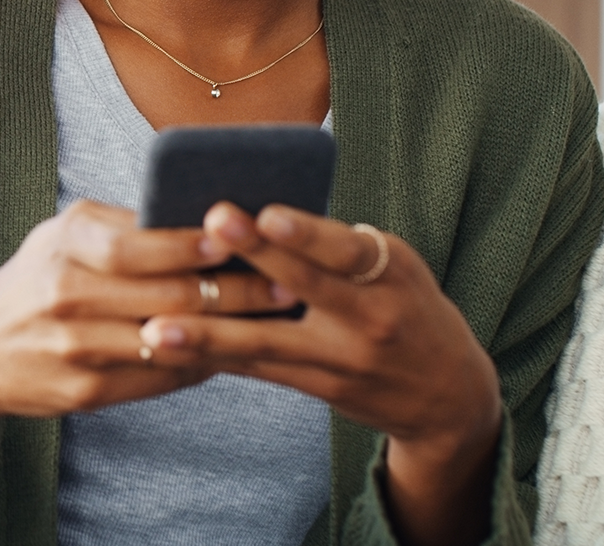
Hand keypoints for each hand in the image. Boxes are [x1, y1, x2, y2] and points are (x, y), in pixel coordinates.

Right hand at [0, 199, 296, 482]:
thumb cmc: (36, 278)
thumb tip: (206, 222)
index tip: (240, 236)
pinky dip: (199, 363)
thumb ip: (124, 227)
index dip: (191, 244)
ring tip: (273, 318)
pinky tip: (231, 351)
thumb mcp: (64, 235)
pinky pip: (158, 377)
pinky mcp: (85, 393)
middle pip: (165, 296)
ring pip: (170, 341)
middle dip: (233, 290)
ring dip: (228, 331)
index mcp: (63, 246)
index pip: (136, 246)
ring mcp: (75, 350)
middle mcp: (66, 296)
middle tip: (284, 283)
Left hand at [139, 205, 503, 545]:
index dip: (307, 233)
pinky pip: (258, 368)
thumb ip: (336, 244)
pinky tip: (167, 348)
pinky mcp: (320, 387)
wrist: (449, 394)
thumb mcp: (393, 266)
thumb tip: (258, 209)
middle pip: (304, 287)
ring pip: (267, 342)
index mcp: (391, 272)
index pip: (346, 248)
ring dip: (208, 334)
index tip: (267, 213)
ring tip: (154, 327)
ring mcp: (343, 359)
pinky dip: (213, 356)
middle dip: (254, 257)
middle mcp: (371, 317)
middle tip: (207, 228)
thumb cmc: (406, 304)